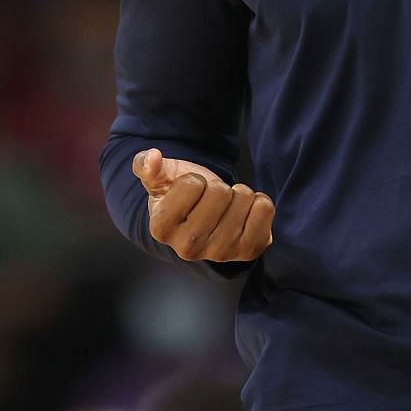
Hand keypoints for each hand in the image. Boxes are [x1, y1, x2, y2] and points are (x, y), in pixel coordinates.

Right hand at [131, 149, 274, 263]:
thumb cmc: (180, 195)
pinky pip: (264, 210)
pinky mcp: (248, 251)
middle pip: (220, 192)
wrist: (208, 219)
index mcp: (161, 228)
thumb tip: (152, 157)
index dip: (195, 180)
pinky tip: (246, 210)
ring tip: (228, 205)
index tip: (192, 192)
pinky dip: (259, 201)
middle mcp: (189, 248)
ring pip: (243, 199)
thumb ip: (146, 165)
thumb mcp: (159, 179)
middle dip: (217, 186)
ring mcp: (220, 253)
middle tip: (212, 198)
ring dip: (238, 193)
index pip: (192, 184)